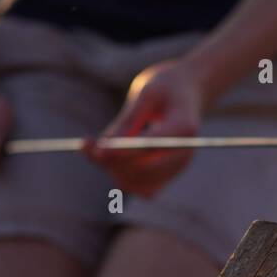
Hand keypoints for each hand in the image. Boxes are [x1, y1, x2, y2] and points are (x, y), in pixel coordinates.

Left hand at [85, 60, 205, 196]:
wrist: (189, 92)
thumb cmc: (166, 87)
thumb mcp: (145, 93)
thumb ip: (126, 122)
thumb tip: (103, 150)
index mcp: (183, 127)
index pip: (150, 147)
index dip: (121, 152)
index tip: (95, 151)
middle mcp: (185, 153)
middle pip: (144, 172)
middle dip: (113, 162)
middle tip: (87, 144)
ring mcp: (178, 167)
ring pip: (140, 185)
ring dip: (114, 171)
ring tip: (97, 147)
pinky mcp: (169, 174)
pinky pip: (143, 190)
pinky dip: (123, 179)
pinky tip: (111, 158)